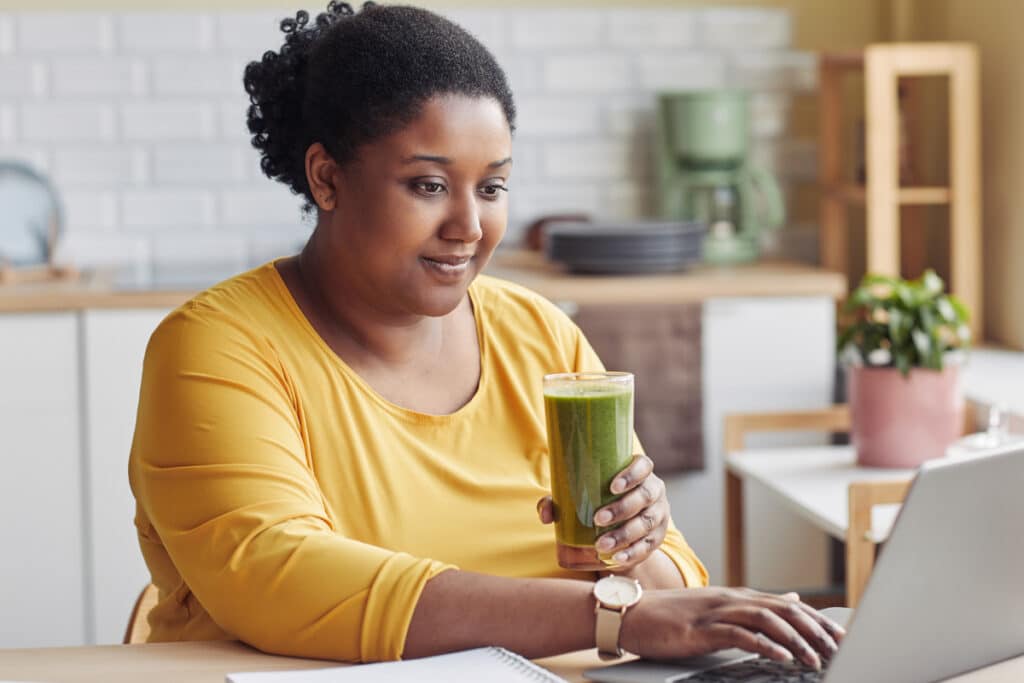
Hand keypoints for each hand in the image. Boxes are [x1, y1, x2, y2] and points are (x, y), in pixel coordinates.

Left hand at [536, 453, 669, 569]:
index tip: (613, 486)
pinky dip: (632, 553)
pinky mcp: (657, 538)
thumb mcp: (582, 496)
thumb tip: (545, 513)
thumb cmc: (598, 501)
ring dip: (624, 535)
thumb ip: (559, 500)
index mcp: (640, 473)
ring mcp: (659, 515)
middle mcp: (654, 491)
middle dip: (621, 509)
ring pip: (646, 523)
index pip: (644, 466)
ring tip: (601, 545)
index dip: (632, 475)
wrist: (620, 526)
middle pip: (644, 497)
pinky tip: (617, 558)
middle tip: (597, 519)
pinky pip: (648, 546)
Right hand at [620, 587, 845, 669]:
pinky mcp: (701, 629)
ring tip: (815, 659)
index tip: (842, 637)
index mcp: (738, 597)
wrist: (632, 613)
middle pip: (784, 610)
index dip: (818, 621)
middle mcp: (732, 599)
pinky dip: (764, 646)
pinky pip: (739, 635)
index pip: (787, 606)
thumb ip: (755, 606)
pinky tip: (781, 658)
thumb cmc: (672, 616)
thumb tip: (791, 600)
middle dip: (816, 630)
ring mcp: (716, 612)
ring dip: (795, 641)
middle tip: (840, 649)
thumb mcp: (720, 608)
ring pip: (766, 620)